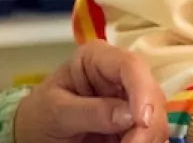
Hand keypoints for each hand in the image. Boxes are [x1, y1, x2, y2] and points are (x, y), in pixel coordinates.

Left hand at [15, 39, 165, 142]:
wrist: (34, 136)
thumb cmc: (39, 115)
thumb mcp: (56, 111)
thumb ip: (90, 111)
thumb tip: (129, 115)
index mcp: (98, 59)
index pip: (130, 65)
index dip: (142, 91)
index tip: (142, 121)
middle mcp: (120, 77)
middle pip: (152, 94)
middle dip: (147, 124)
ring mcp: (130, 102)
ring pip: (158, 119)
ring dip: (147, 139)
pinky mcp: (134, 127)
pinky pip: (152, 136)